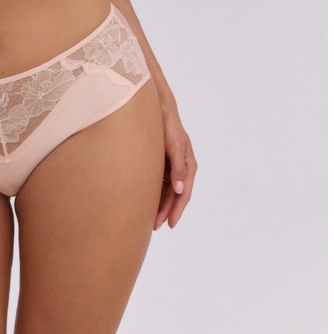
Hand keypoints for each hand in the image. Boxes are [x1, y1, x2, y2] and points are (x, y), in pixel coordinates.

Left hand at [154, 109, 196, 230]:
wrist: (157, 107)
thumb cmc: (167, 125)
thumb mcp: (173, 145)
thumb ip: (178, 167)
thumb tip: (180, 190)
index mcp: (188, 164)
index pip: (184, 193)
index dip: (177, 209)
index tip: (169, 223)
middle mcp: (181, 167)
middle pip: (174, 195)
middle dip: (166, 211)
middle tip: (155, 226)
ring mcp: (171, 165)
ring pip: (166, 190)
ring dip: (159, 204)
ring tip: (149, 219)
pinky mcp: (160, 162)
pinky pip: (158, 182)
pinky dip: (154, 193)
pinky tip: (145, 201)